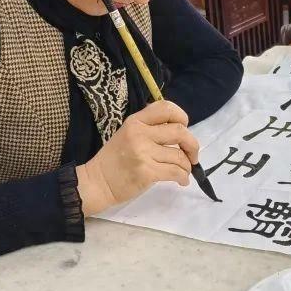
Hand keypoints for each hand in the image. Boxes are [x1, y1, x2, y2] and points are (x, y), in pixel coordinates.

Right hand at [76, 101, 199, 215]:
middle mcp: (140, 133)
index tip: (185, 128)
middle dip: (192, 145)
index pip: (165, 108)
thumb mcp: (127, 134)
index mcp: (135, 121)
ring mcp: (143, 153)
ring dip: (187, 166)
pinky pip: (175, 172)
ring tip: (183, 171)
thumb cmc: (114, 159)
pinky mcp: (147, 172)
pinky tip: (181, 180)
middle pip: (179, 132)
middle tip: (192, 155)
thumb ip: (149, 128)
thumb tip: (179, 130)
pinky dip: (183, 177)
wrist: (97, 182)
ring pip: (179, 156)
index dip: (181, 116)